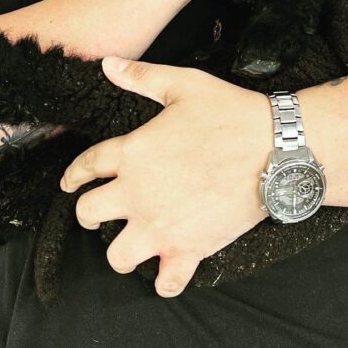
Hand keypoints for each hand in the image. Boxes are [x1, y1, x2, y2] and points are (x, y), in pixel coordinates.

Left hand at [60, 56, 271, 297]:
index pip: (86, 166)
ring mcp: (161, 226)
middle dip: (90, 213)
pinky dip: (164, 282)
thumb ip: (141, 76)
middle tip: (100, 212)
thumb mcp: (183, 84)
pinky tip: (167, 270)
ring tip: (132, 242)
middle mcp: (137, 194)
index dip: (74, 175)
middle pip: (88, 214)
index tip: (72, 182)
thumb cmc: (230, 112)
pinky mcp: (189, 249)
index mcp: (132, 153)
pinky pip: (166, 283)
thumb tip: (109, 63)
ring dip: (121, 250)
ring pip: (117, 255)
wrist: (275, 148)